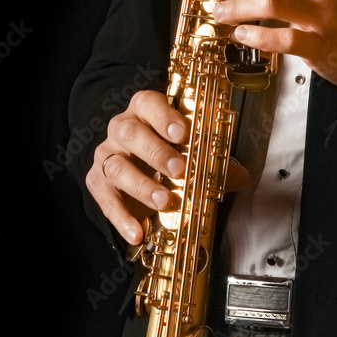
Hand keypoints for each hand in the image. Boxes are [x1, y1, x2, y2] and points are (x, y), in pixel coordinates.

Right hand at [86, 90, 248, 244]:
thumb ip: (214, 162)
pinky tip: (137, 232)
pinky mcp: (97, 183)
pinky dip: (122, 219)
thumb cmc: (168, 154)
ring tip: (164, 202)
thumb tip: (240, 176)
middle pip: (130, 134)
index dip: (164, 116)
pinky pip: (106, 200)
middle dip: (156, 152)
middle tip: (179, 170)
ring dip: (142, 186)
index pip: (149, 104)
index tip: (183, 133)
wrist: (138, 171)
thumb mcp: (192, 153)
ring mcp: (107, 156)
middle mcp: (121, 129)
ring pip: (117, 167)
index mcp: (145, 112)